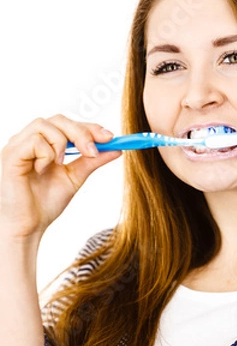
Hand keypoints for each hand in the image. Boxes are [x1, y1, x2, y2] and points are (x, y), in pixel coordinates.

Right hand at [0, 114, 120, 239]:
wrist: (29, 226)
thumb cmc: (45, 203)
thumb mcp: (75, 178)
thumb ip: (92, 161)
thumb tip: (116, 148)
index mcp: (44, 143)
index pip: (68, 124)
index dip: (90, 127)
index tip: (109, 137)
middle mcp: (29, 140)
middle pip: (59, 119)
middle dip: (81, 133)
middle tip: (93, 152)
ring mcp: (18, 145)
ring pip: (45, 125)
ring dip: (61, 144)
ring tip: (60, 165)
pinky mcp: (10, 155)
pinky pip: (34, 141)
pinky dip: (46, 155)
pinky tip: (42, 171)